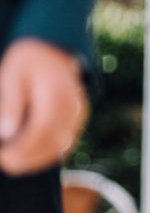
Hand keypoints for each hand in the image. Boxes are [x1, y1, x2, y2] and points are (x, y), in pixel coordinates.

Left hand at [0, 38, 87, 174]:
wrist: (52, 50)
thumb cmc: (27, 62)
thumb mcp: (11, 76)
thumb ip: (10, 104)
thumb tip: (6, 134)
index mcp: (56, 93)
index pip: (42, 130)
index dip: (23, 149)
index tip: (3, 156)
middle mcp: (73, 106)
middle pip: (53, 143)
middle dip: (27, 159)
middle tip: (5, 163)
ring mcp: (79, 114)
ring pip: (60, 148)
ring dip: (36, 159)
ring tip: (12, 160)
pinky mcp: (79, 119)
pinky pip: (65, 143)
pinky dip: (47, 153)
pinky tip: (28, 154)